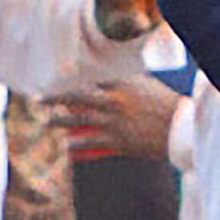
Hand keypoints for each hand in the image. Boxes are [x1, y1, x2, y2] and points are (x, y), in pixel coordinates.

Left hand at [51, 73, 183, 159]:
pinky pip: (90, 143)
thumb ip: (126, 81)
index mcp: (121, 83)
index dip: (70, 74)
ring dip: (59, 121)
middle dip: (55, 97)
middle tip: (39, 99)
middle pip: (76, 96)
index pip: (89, 76)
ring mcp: (113, 121)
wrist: (181, 129)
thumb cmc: (165, 106)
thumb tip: (108, 78)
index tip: (55, 73)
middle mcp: (113, 100)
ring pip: (78, 120)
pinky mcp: (117, 141)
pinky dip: (76, 146)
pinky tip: (67, 147)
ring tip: (48, 122)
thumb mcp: (146, 86)